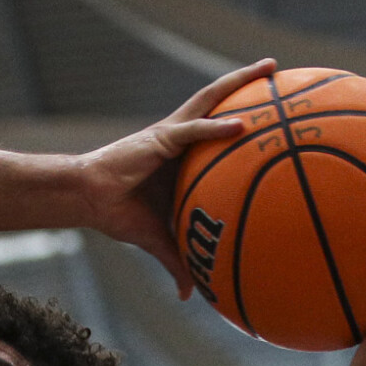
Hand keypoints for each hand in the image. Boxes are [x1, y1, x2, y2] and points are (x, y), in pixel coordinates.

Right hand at [78, 60, 274, 297]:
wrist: (88, 201)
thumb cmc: (118, 214)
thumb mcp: (159, 240)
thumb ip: (179, 262)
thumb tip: (192, 296)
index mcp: (181, 152)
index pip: (215, 124)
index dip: (240, 112)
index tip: (269, 106)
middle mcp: (179, 135)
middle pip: (218, 99)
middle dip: (247, 82)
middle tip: (277, 69)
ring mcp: (171, 133)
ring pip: (211, 100)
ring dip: (240, 83)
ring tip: (270, 70)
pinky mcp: (160, 139)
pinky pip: (194, 130)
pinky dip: (218, 127)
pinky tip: (243, 125)